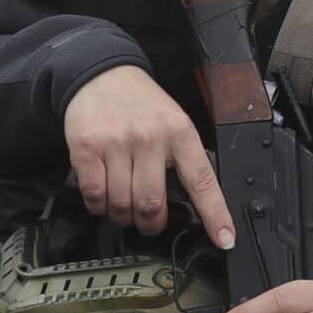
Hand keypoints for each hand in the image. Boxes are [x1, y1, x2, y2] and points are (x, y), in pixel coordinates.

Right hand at [62, 66, 234, 246]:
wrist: (103, 74)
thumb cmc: (143, 104)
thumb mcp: (175, 121)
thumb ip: (183, 156)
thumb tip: (194, 200)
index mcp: (181, 133)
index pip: (203, 181)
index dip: (215, 214)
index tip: (225, 238)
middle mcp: (151, 138)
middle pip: (153, 204)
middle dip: (152, 224)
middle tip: (150, 223)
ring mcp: (117, 143)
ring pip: (122, 204)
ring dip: (123, 216)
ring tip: (125, 208)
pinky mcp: (87, 148)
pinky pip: (94, 195)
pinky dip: (98, 206)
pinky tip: (104, 197)